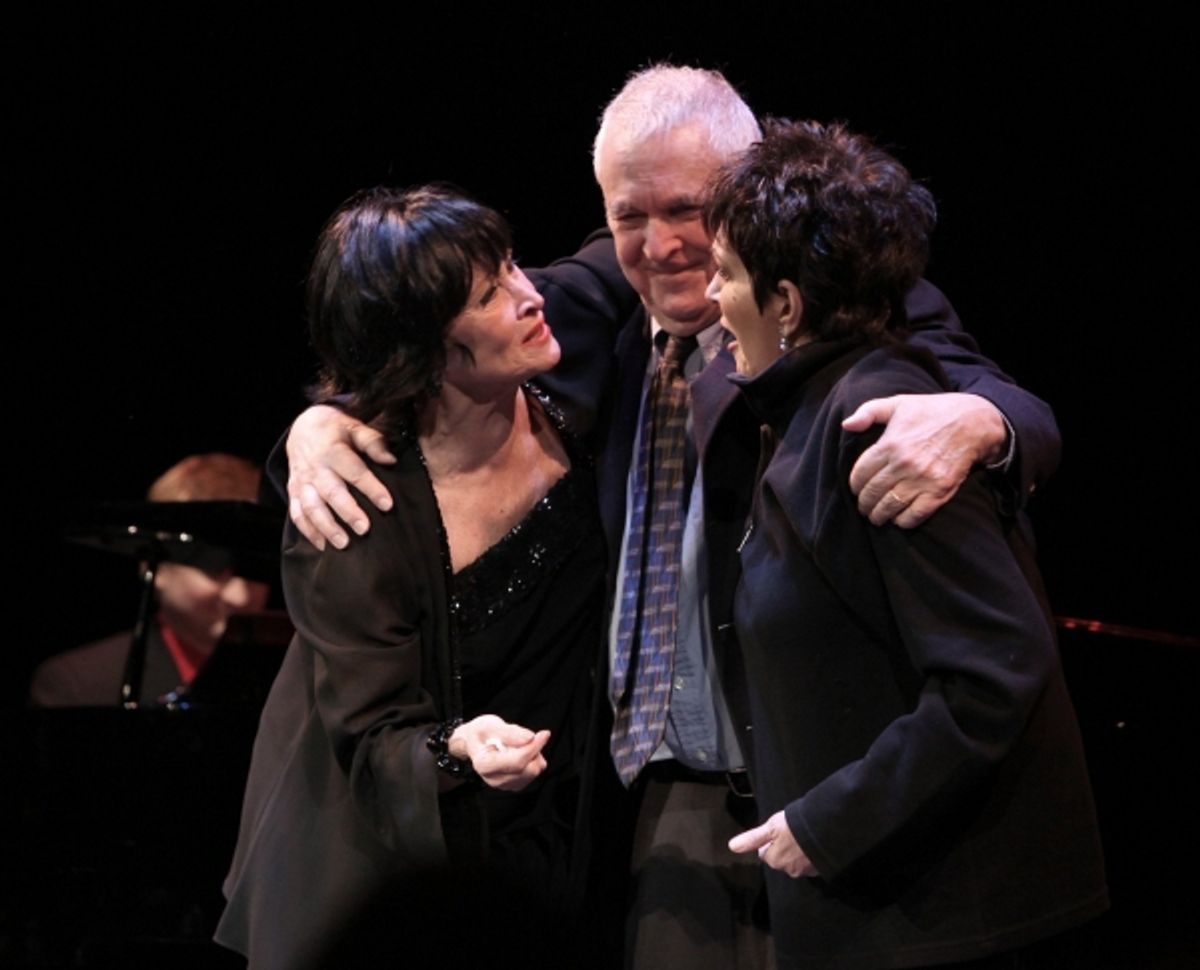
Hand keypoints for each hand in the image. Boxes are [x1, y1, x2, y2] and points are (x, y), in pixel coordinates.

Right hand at [286, 405, 396, 549]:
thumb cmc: (336, 431)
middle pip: (331, 492)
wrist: (302, 428)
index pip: (354, 471)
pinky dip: (309, 532)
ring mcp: (302, 482)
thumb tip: (390, 460)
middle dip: (348, 512)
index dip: (371, 488)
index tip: (387, 504)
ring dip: (326, 527)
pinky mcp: (294, 492)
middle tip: (365, 529)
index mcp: (332, 450)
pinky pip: (297, 514)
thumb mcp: (355, 427)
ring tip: (344, 544)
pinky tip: (323, 546)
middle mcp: (315, 468)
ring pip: (311, 507)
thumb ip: (373, 442)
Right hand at [450, 714, 550, 791]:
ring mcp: (504, 785)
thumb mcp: (490, 725)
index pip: (517, 762)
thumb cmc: (480, 733)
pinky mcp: (514, 785)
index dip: (534, 747)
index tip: (544, 733)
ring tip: (520, 743)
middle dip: (535, 750)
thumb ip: (510, 733)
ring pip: (533, 772)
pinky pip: (533, 773)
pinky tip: (521, 752)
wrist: (474, 742)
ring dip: (534, 755)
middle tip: (528, 736)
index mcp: (484, 765)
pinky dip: (533, 760)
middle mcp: (493, 779)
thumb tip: (530, 738)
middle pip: (528, 769)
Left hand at [729, 810, 816, 878]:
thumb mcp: (770, 828)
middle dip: (784, 849)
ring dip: (797, 853)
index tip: (778, 832)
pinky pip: (810, 864)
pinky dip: (809, 857)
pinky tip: (813, 845)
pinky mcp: (818, 870)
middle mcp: (787, 870)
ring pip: (795, 862)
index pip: (766, 853)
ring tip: (804, 838)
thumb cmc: (794, 826)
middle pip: (780, 859)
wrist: (824, 830)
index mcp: (774, 860)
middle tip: (792, 834)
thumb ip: (752, 839)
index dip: (770, 841)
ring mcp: (804, 872)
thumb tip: (732, 847)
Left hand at [843, 392, 1006, 527]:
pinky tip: (898, 519)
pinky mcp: (940, 491)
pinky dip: (902, 521)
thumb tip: (846, 425)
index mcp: (890, 444)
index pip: (860, 474)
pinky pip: (914, 515)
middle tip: (864, 507)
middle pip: (872, 493)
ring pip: (889, 507)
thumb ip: (869, 412)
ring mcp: (922, 479)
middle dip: (864, 504)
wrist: (973, 422)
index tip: (856, 489)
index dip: (854, 485)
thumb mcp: (898, 403)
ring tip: (876, 517)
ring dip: (879, 516)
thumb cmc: (932, 411)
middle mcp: (904, 464)